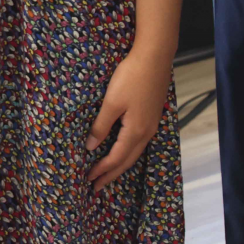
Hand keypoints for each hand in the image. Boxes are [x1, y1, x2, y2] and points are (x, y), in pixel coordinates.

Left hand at [86, 45, 172, 191]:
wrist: (154, 57)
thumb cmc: (130, 77)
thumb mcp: (111, 102)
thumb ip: (101, 126)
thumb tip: (91, 147)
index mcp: (136, 131)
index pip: (116, 159)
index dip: (102, 170)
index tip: (89, 180)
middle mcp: (147, 132)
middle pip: (127, 161)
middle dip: (111, 174)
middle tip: (97, 186)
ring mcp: (152, 125)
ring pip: (135, 153)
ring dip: (120, 165)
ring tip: (108, 174)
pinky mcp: (153, 116)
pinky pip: (139, 143)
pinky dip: (128, 152)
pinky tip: (123, 151)